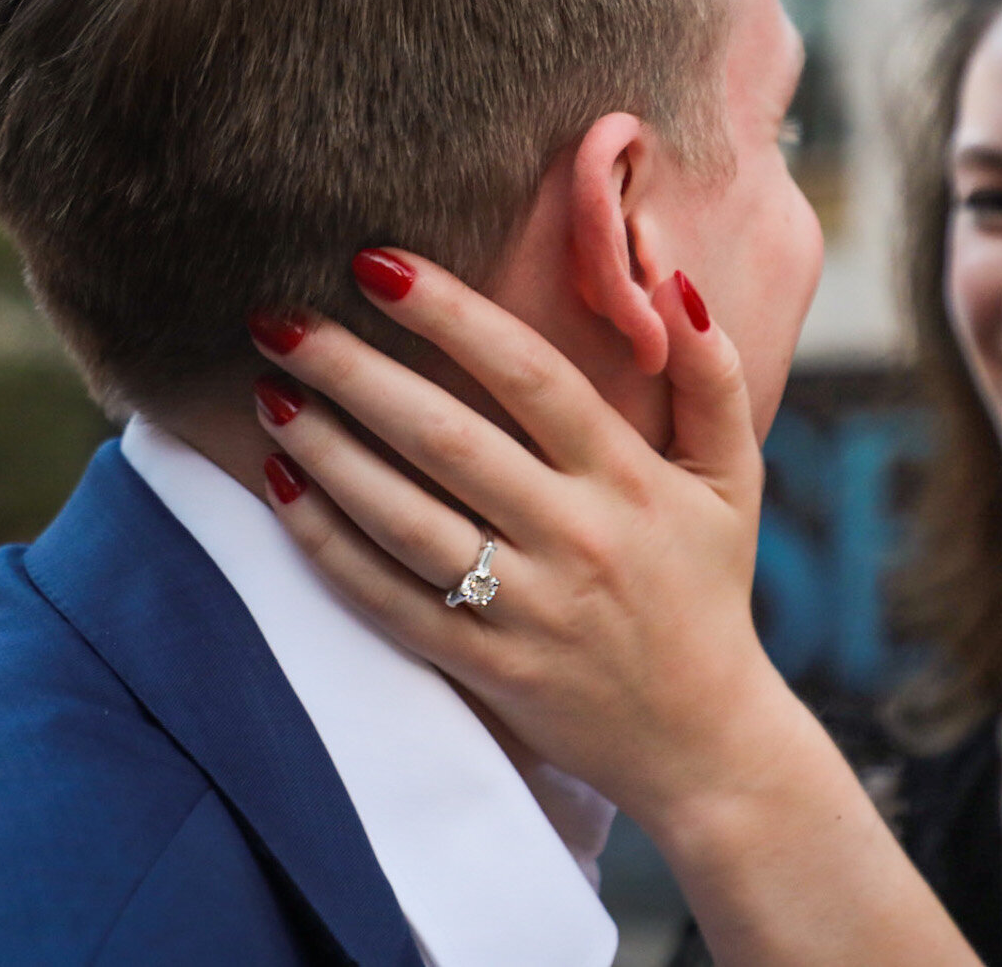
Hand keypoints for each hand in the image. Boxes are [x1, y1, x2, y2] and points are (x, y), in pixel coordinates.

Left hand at [248, 251, 800, 829]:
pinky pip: (388, 599)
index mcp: (629, 480)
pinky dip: (327, 544)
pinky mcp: (484, 668)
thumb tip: (673, 282)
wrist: (702, 740)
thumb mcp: (736, 476)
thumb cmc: (709, 586)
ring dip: (325, 449)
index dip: (451, 314)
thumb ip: (714, 375)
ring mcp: (525, 609)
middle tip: (278, 314)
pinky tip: (281, 485)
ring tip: (266, 390)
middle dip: (353, 369)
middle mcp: (576, 539)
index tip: (376, 262)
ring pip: (403, 518)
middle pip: (446, 439)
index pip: (531, 377)